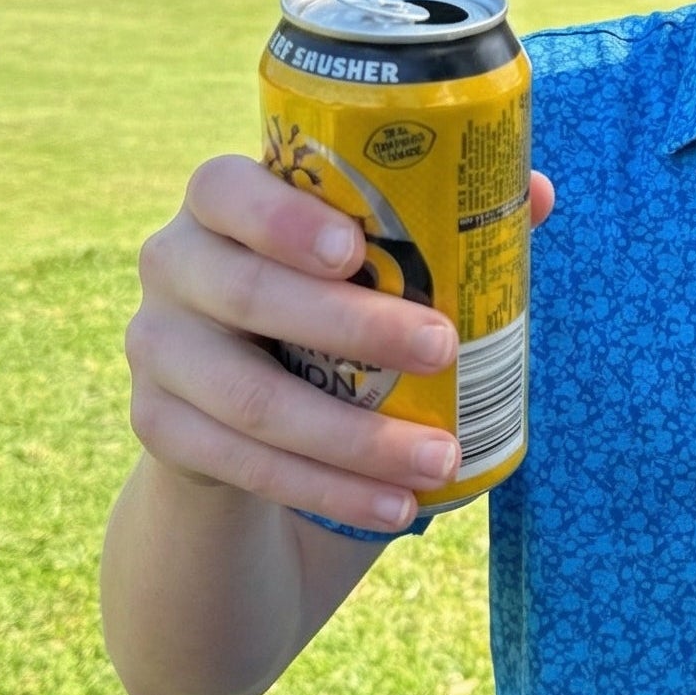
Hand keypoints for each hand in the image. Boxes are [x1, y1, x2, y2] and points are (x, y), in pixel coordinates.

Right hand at [124, 155, 554, 532]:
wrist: (241, 391)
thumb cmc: (329, 291)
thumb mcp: (368, 252)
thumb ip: (441, 216)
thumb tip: (538, 194)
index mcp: (219, 202)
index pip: (225, 188)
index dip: (282, 217)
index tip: (356, 249)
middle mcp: (172, 265)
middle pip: (248, 294)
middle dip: (353, 327)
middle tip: (443, 347)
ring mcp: (157, 349)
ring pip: (250, 399)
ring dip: (353, 437)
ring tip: (439, 456)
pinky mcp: (160, 428)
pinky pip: (242, 465)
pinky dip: (328, 489)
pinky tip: (395, 506)